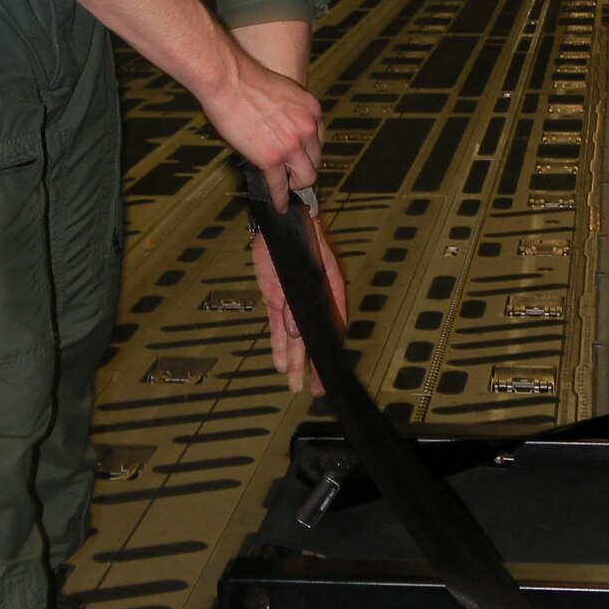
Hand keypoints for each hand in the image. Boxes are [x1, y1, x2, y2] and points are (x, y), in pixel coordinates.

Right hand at [199, 48, 322, 210]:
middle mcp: (307, 128)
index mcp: (311, 110)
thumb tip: (278, 130)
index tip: (304, 159)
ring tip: (289, 191)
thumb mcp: (280, 93)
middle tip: (296, 177)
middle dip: (305, 169)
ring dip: (296, 185)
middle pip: (315, 160)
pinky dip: (280, 198)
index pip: (318, 139)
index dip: (309, 152)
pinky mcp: (272, 158)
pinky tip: (279, 205)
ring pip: (305, 177)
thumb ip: (287, 113)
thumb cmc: (244, 80)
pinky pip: (280, 185)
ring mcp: (291, 145)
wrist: (229, 79)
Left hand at [251, 212, 346, 392]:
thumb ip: (299, 300)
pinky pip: (277, 326)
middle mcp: (312, 300)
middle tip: (316, 390)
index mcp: (329, 290)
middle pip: (312, 338)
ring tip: (295, 385)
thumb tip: (296, 331)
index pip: (332, 326)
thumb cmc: (302, 234)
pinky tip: (280, 363)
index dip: (331, 350)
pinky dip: (278, 345)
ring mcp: (292, 300)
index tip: (331, 372)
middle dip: (313, 365)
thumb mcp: (306, 264)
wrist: (279, 217)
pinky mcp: (275, 298)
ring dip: (294, 361)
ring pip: (294, 337)